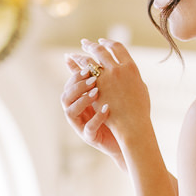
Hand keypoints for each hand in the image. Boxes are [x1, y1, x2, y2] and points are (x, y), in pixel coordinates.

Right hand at [60, 45, 123, 166]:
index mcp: (79, 101)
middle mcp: (77, 113)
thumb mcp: (109, 92)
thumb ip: (100, 78)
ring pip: (70, 112)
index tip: (88, 66)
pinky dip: (96, 118)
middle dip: (77, 85)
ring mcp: (81, 126)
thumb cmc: (118, 115)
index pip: (70, 85)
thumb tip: (102, 56)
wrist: (129, 138)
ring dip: (82, 100)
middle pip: (65, 97)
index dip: (75, 75)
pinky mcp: (91, 138)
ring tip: (96, 92)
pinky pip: (88, 128)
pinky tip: (106, 109)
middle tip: (92, 78)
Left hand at [76, 37, 152, 149]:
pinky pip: (85, 77)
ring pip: (89, 62)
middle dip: (91, 45)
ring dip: (80, 57)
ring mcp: (106, 79)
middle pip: (101, 51)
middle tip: (84, 43)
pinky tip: (74, 71)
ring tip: (73, 55)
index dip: (109, 43)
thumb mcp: (141, 89)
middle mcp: (118, 69)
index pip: (118, 48)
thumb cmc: (140, 109)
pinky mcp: (96, 89)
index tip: (102, 41)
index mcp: (131, 67)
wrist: (133, 124)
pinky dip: (78, 71)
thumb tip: (129, 70)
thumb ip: (133, 77)